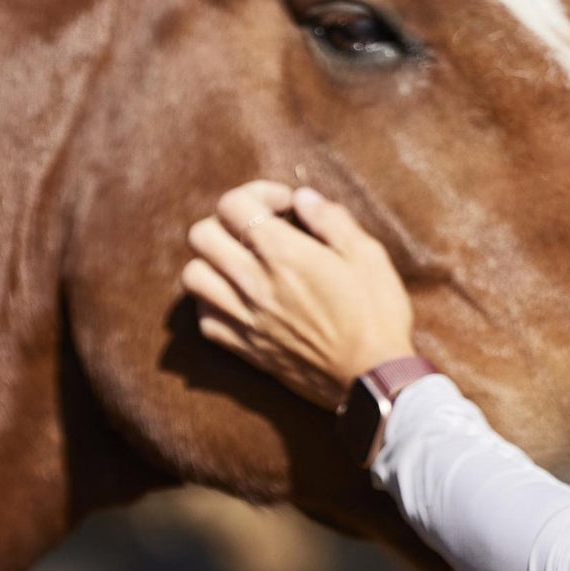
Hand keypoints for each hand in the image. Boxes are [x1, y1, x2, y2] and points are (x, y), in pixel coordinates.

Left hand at [181, 182, 416, 408]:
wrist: (372, 377)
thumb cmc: (377, 314)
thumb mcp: (369, 256)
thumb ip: (332, 220)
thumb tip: (302, 198)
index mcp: (285, 254)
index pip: (233, 205)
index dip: (256, 193)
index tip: (284, 207)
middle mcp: (254, 282)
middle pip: (202, 235)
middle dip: (227, 223)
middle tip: (258, 231)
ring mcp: (244, 317)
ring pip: (192, 275)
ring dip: (213, 262)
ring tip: (242, 264)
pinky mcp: (243, 347)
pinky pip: (202, 318)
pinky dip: (212, 302)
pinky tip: (240, 300)